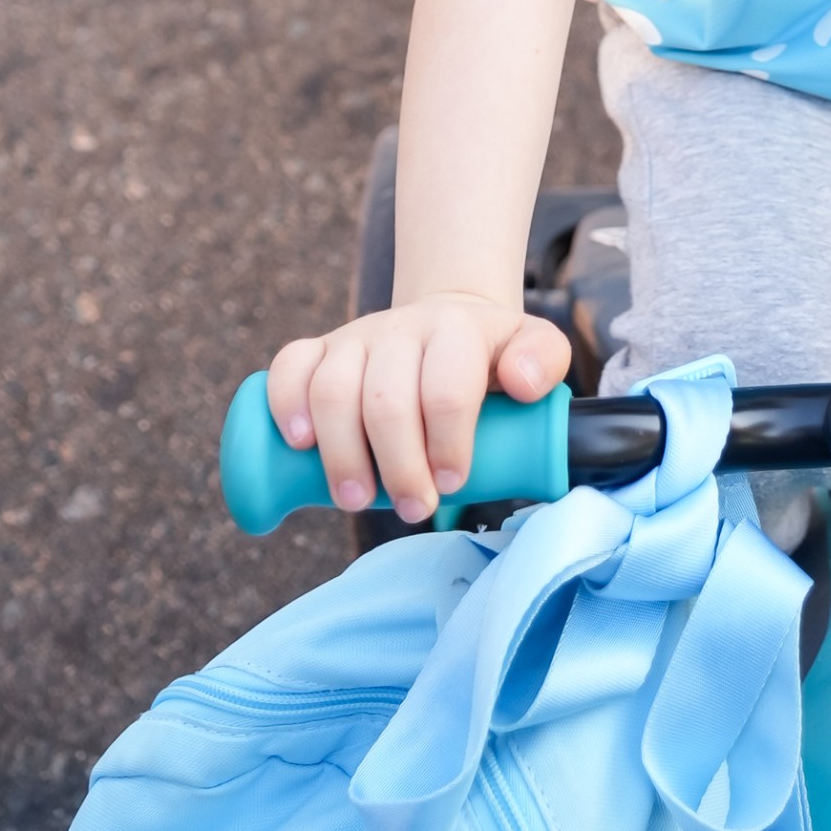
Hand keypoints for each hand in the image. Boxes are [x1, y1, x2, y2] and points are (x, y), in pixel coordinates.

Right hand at [267, 295, 571, 524]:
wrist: (449, 322)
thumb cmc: (491, 358)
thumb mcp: (533, 350)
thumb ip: (544, 362)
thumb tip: (523, 386)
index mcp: (457, 330)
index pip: (448, 388)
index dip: (448, 443)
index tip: (452, 485)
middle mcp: (403, 328)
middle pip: (386, 399)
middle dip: (397, 465)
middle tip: (413, 508)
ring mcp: (356, 337)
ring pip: (333, 390)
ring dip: (341, 453)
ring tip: (354, 498)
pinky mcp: (319, 348)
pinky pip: (290, 367)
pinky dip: (287, 405)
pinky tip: (298, 444)